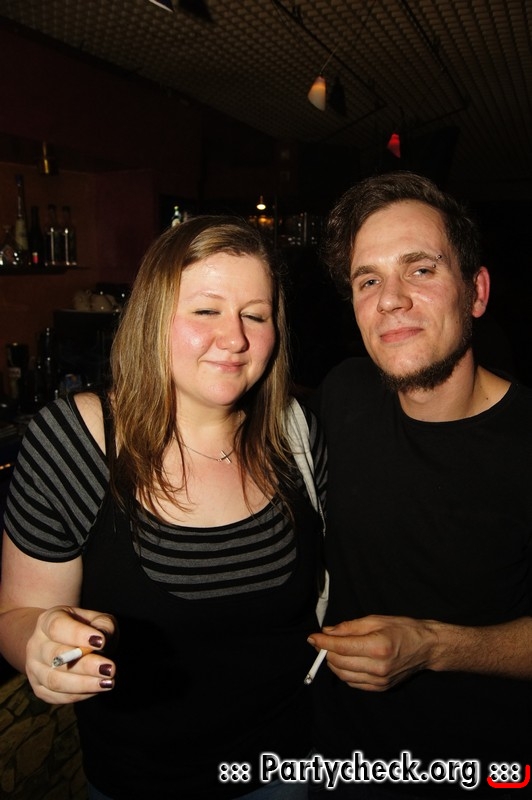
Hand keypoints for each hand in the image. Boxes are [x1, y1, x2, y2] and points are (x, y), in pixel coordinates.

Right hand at [25, 605, 116, 703]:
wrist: (63, 643)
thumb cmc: (85, 628)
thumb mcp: (96, 619)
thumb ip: (103, 626)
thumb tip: (104, 640)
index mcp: (47, 620)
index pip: (57, 627)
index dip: (78, 634)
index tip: (101, 641)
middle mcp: (35, 644)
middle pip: (57, 657)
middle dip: (86, 665)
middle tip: (110, 669)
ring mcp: (34, 668)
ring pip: (55, 681)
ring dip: (84, 684)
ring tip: (108, 682)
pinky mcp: (39, 689)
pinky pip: (57, 697)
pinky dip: (80, 695)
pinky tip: (98, 688)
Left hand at [308, 614, 437, 690]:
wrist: (426, 647)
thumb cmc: (402, 629)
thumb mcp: (375, 620)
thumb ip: (349, 627)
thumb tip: (327, 632)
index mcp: (377, 647)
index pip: (340, 647)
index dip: (322, 642)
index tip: (312, 637)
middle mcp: (378, 667)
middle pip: (339, 662)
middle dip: (326, 652)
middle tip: (321, 642)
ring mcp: (379, 681)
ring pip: (343, 675)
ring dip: (333, 663)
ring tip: (332, 651)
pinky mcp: (381, 688)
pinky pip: (353, 683)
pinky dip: (344, 672)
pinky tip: (345, 661)